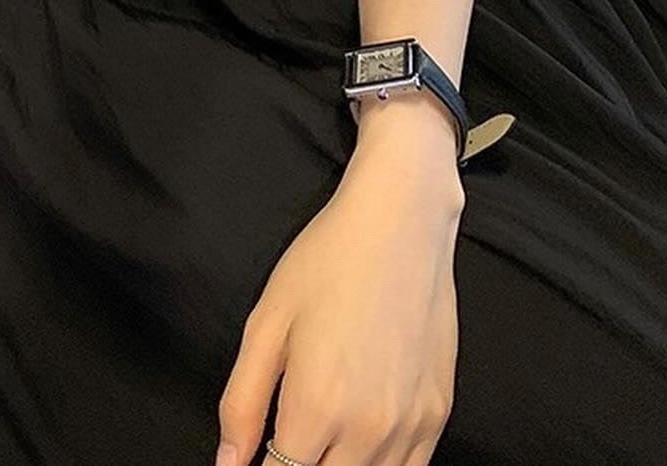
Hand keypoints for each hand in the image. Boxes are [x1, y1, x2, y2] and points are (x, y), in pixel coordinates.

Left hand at [216, 106, 464, 465]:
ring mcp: (409, 426)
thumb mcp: (266, 324)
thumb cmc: (326, 263)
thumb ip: (241, 402)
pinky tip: (360, 439)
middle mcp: (368, 429)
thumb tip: (228, 462)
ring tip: (324, 433)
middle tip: (290, 436)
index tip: (260, 453)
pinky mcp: (438, 415)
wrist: (399, 224)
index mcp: (316, 407)